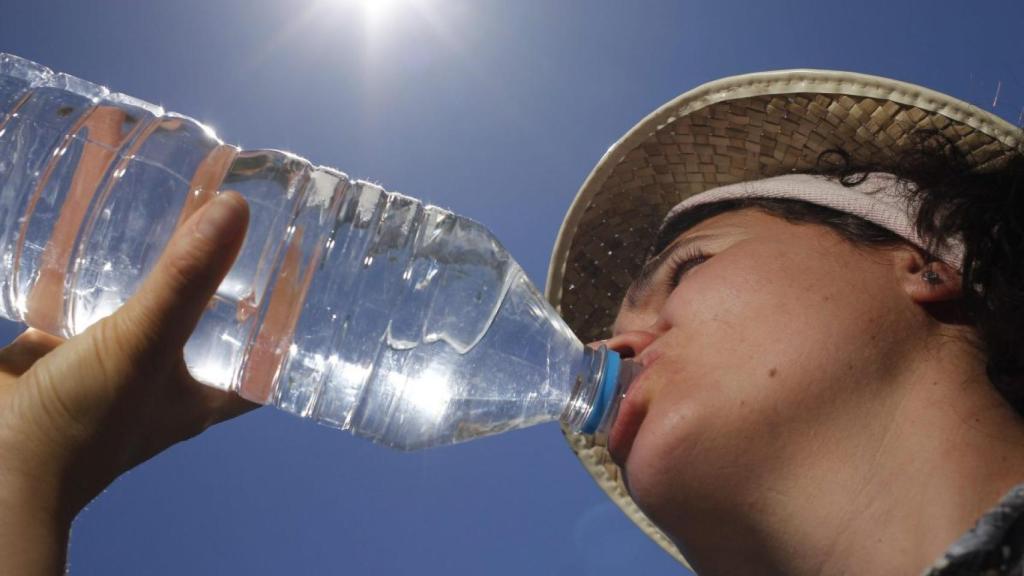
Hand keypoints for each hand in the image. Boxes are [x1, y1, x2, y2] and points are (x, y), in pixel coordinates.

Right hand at [0, 192, 256, 573]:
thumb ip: (186, 281)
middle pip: (209, 326)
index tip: (302, 275)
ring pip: (149, 312)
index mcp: (202, 396)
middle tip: (240, 225)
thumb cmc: (83, 422)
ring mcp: (113, 368)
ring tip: (181, 215)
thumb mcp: (146, 344)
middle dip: (222, 283)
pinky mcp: (63, 353)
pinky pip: (90, 307)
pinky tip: (104, 233)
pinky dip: (98, 274)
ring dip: (161, 274)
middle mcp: (163, 382)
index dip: (286, 324)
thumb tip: (237, 209)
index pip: (264, 361)